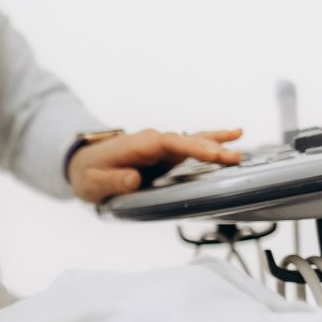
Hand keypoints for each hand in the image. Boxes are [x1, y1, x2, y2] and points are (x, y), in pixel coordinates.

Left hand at [68, 128, 242, 203]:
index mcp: (139, 145)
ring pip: (193, 142)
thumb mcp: (94, 183)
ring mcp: (161, 148)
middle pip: (187, 142)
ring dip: (216, 143)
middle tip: (236, 157)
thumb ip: (113, 182)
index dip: (192, 148)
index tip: (213, 155)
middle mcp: (153, 142)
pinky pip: (191, 148)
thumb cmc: (88, 174)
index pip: (170, 144)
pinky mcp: (165, 156)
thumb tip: (133, 180)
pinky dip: (210, 144)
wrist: (82, 165)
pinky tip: (230, 140)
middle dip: (211, 148)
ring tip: (240, 139)